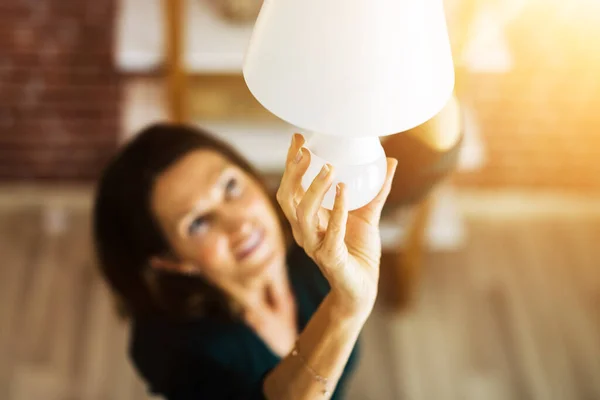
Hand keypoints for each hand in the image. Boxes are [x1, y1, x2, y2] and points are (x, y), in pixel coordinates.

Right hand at [276, 133, 397, 315]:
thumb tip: (391, 159)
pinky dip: (338, 211)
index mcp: (307, 218)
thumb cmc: (359, 251)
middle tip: (306, 150)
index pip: (291, 186)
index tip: (299, 138)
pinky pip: (330, 233)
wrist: (362, 288)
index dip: (291, 163)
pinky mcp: (329, 259)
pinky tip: (345, 190)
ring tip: (330, 168)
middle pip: (287, 197)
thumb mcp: (368, 214)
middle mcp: (303, 230)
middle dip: (293, 172)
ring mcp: (314, 245)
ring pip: (303, 214)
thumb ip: (377, 189)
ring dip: (314, 189)